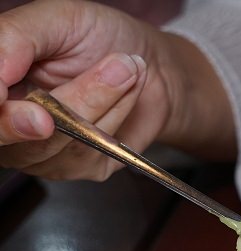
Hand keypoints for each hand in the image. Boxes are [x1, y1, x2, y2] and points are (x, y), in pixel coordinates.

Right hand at [0, 0, 232, 180]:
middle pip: (5, 135)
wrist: (149, 63)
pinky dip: (114, 116)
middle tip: (45, 115)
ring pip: (51, 145)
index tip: (1, 96)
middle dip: (28, 122)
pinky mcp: (78, 166)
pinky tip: (128, 91)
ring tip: (124, 68)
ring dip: (94, 104)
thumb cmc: (97, 37)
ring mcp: (39, 150)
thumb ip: (15, 38)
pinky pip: (87, 153)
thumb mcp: (55, 19)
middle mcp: (7, 120)